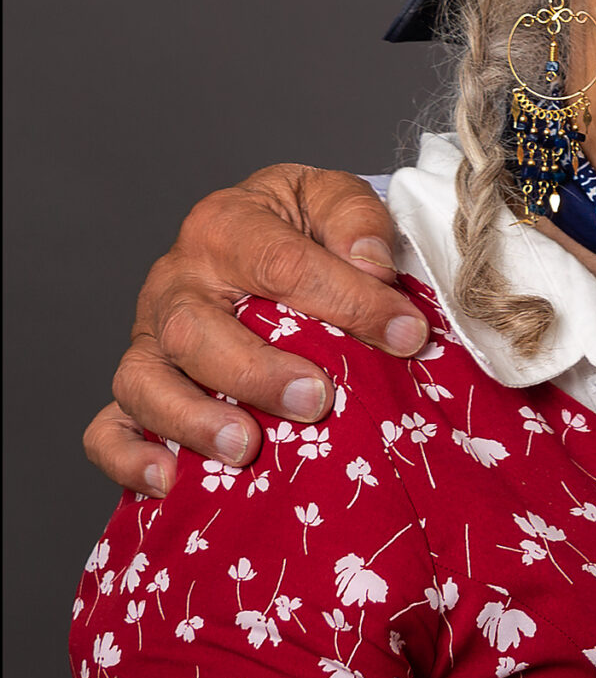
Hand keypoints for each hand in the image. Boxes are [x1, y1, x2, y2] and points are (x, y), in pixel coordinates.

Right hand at [83, 166, 427, 495]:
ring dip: (191, 420)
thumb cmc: (303, 223)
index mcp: (225, 225)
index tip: (406, 336)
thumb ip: (357, 222)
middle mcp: (175, 281)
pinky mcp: (139, 383)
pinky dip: (128, 457)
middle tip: (317, 400)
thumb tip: (374, 268)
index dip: (347, 302)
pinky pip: (108, 427)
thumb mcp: (334, 197)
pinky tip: (169, 480)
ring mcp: (148, 336)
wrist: (262, 232)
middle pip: (194, 331)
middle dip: (257, 372)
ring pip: (142, 382)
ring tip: (245, 447)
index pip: (281, 264)